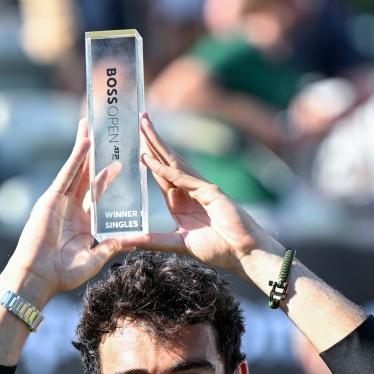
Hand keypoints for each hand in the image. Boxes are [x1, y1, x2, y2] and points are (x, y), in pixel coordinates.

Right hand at [0, 119, 135, 303]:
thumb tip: (135, 240)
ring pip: (76, 169)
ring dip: (84, 147)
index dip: (107, 177)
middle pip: (86, 175)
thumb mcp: (95, 259)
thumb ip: (112, 246)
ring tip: (91, 125)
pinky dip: (76, 158)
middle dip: (94, 154)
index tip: (119, 163)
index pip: (97, 193)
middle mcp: (71, 208)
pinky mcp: (51, 199)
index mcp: (82, 221)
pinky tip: (84, 142)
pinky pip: (67, 174)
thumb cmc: (63, 274)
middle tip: (103, 134)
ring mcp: (60, 201)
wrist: (39, 276)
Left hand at [138, 113, 280, 276]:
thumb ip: (155, 242)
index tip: (136, 144)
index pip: (161, 175)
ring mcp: (201, 189)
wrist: (244, 253)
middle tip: (139, 119)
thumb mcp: (180, 244)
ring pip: (173, 162)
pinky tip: (149, 159)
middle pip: (166, 161)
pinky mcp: (210, 192)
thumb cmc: (219, 249)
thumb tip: (129, 241)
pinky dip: (164, 169)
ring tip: (143, 125)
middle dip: (151, 141)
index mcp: (182, 202)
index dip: (148, 159)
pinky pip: (182, 178)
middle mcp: (190, 191)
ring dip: (156, 144)